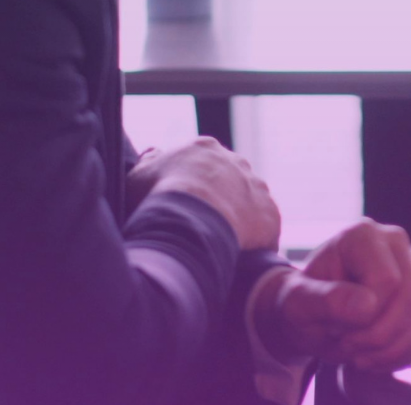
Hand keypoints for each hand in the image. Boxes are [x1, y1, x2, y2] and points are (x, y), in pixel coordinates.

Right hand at [129, 137, 280, 251]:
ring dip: (238, 220)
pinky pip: (265, 230)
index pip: (203, 163)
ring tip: (219, 244)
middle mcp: (237, 163)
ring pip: (250, 203)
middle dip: (218, 199)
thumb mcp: (140, 175)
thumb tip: (155, 153)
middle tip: (201, 225)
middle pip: (230, 180)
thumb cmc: (160, 196)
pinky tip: (240, 260)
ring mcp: (257, 188)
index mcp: (205, 150)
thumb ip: (150, 162)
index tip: (184, 204)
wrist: (192, 219)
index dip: (193, 183)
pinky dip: (254, 243)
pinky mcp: (270, 215)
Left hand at [255, 221, 410, 370]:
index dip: (365, 316)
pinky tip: (375, 355)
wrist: (311, 313)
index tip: (335, 326)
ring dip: (390, 349)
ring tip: (359, 353)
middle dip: (379, 336)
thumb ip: (324, 300)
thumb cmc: (304, 302)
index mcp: (363, 236)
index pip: (386, 280)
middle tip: (348, 346)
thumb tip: (366, 306)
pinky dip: (402, 354)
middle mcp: (396, 245)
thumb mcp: (297, 303)